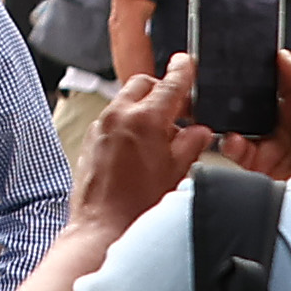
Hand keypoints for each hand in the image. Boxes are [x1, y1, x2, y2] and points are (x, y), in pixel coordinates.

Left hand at [71, 70, 208, 233]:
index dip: (182, 71)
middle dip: (162, 91)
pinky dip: (129, 123)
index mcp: (144, 120)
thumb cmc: (139, 207)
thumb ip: (190, 145)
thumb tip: (199, 132)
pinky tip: (142, 148)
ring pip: (126, 101)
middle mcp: (118, 116)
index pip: (169, 85)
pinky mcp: (91, 139)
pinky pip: (113, 119)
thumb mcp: (177, 173)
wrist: (103, 228)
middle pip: (143, 85)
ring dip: (144, 109)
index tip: (186, 62)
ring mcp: (101, 126)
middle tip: (181, 111)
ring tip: (163, 137)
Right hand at [235, 52, 290, 180]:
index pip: (281, 80)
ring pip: (242, 122)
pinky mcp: (260, 165)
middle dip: (241, 90)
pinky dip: (230, 141)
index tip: (245, 54)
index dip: (264, 68)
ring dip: (232, 115)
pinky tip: (234, 138)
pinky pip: (236, 147)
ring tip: (225, 109)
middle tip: (226, 81)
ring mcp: (273, 145)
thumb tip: (283, 55)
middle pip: (257, 99)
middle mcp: (289, 125)